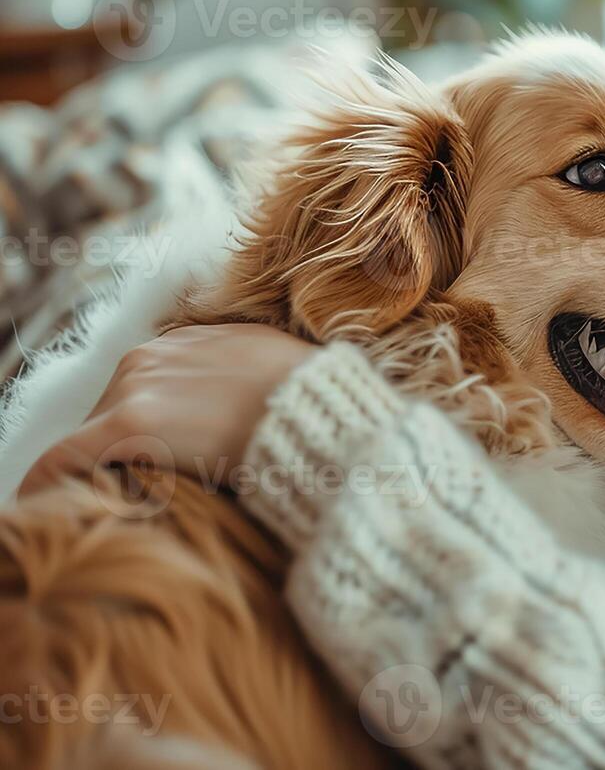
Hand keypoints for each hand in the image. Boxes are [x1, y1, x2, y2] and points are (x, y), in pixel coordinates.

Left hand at [20, 324, 318, 494]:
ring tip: (106, 506)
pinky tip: (38, 508)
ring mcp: (136, 388)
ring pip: (87, 439)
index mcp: (180, 344)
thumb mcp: (273, 374)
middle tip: (133, 494)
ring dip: (96, 470)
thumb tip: (246, 411)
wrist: (318, 411)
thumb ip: (242, 383)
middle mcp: (147, 357)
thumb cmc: (310, 402)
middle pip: (108, 415)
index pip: (141, 394)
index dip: (145, 435)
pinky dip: (46, 483)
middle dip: (116, 453)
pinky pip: (62, 458)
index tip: (150, 466)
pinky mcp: (127, 423)